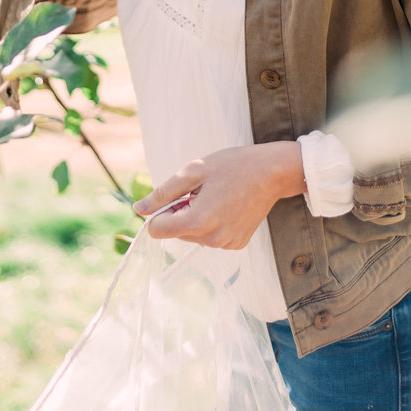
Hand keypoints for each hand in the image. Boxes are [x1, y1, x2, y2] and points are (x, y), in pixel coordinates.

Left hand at [133, 142, 304, 250]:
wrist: (272, 172)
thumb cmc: (232, 165)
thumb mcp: (194, 170)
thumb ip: (163, 193)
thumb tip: (139, 209)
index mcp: (198, 221)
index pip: (158, 230)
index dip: (161, 211)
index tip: (177, 194)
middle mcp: (212, 240)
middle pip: (176, 233)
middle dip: (181, 212)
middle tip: (202, 190)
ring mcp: (226, 245)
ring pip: (193, 236)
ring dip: (196, 218)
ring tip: (217, 196)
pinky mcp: (237, 244)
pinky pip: (211, 238)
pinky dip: (212, 223)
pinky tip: (227, 205)